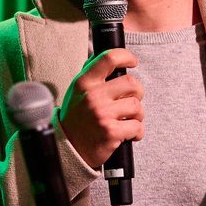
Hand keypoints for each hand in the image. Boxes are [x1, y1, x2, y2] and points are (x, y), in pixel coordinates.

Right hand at [58, 48, 143, 167]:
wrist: (68, 148)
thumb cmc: (77, 117)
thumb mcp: (77, 91)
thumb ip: (92, 74)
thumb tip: (110, 57)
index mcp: (84, 82)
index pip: (108, 58)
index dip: (126, 56)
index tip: (133, 62)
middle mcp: (93, 96)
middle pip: (132, 83)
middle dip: (137, 93)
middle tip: (130, 101)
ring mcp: (102, 114)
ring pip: (137, 106)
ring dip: (138, 115)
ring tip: (127, 120)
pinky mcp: (111, 132)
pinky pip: (137, 127)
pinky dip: (137, 132)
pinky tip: (127, 134)